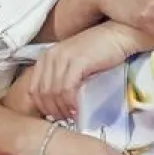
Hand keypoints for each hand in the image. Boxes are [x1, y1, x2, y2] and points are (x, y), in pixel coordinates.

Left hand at [27, 23, 144, 120]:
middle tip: (65, 120)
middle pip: (42, 93)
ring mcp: (62, 57)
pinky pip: (66, 88)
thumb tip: (57, 103)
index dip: (43, 107)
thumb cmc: (100, 50)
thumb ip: (62, 76)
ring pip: (53, 92)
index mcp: (46, 56)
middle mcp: (50, 55)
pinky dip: (70, 102)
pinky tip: (77, 109)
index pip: (34, 89)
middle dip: (52, 111)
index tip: (55, 116)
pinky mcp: (76, 61)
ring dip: (62, 109)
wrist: (119, 34)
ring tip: (72, 116)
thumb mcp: (74, 63)